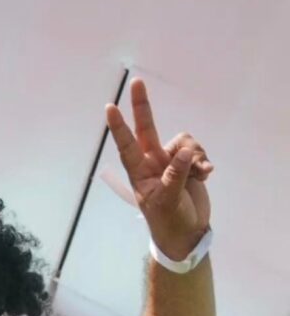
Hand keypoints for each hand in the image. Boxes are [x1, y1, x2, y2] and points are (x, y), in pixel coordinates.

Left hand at [105, 78, 212, 255]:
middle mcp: (153, 162)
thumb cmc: (169, 222)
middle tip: (136, 82)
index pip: (127, 145)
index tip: (110, 108)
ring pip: (183, 141)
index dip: (119, 127)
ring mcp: (171, 162)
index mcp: (140, 172)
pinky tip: (206, 176)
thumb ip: (175, 176)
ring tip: (198, 174)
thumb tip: (184, 152)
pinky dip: (203, 162)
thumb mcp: (168, 203)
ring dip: (194, 154)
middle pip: (147, 128)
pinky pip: (197, 151)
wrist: (188, 234)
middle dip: (142, 106)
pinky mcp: (189, 164)